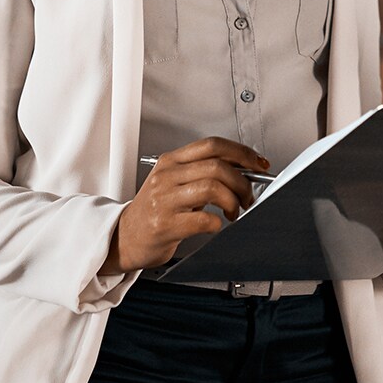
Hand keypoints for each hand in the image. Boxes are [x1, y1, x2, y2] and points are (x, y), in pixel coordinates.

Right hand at [103, 137, 269, 274]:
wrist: (124, 237)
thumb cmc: (153, 210)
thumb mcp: (174, 181)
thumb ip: (203, 171)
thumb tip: (244, 169)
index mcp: (171, 161)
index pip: (213, 145)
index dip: (242, 152)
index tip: (259, 163)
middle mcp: (166, 177)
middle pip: (217, 166)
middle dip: (243, 182)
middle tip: (247, 196)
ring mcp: (164, 200)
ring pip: (212, 188)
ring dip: (233, 201)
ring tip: (233, 211)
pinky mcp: (165, 225)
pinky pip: (203, 220)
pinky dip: (218, 223)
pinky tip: (216, 225)